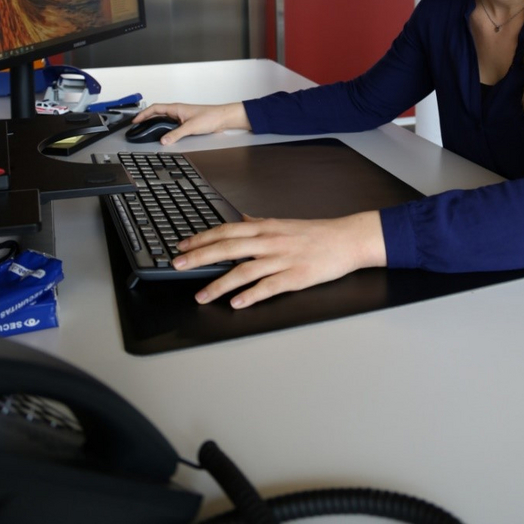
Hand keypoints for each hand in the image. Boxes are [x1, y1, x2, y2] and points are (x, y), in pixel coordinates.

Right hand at [131, 101, 249, 144]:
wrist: (223, 119)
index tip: (135, 120)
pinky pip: (171, 125)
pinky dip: (164, 129)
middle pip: (157, 113)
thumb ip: (176, 134)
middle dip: (146, 118)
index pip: (155, 108)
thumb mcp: (191, 127)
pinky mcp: (187, 123)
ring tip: (147, 129)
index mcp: (176, 108)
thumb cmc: (211, 117)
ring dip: (155, 123)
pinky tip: (164, 134)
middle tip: (137, 125)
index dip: (143, 114)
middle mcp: (178, 111)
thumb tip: (163, 140)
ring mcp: (182, 117)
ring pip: (164, 119)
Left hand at [172, 211, 386, 307]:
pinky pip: (268, 286)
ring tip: (201, 295)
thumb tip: (241, 220)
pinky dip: (251, 295)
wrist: (346, 240)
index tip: (183, 246)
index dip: (202, 238)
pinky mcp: (295, 276)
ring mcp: (282, 259)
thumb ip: (260, 223)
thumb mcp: (283, 223)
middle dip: (200, 257)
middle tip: (178, 266)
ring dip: (219, 284)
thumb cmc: (315, 233)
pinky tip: (236, 303)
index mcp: (265, 228)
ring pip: (244, 271)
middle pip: (228, 248)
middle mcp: (270, 241)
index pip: (226, 231)